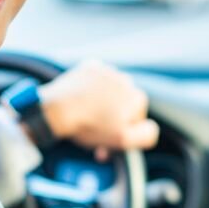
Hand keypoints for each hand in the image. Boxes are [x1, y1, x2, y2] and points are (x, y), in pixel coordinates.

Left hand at [38, 60, 159, 159]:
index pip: (136, 120)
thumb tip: (150, 127)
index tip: (108, 140)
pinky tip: (81, 102)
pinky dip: (90, 90)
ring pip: (110, 93)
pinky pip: (95, 80)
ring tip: (87, 115)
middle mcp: (126, 80)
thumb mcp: (123, 140)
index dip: (123, 132)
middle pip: (123, 105)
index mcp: (137, 97)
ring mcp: (107, 71)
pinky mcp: (89, 67)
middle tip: (95, 131)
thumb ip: (146, 135)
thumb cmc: (90, 125)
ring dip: (102, 104)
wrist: (58, 109)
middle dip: (112, 118)